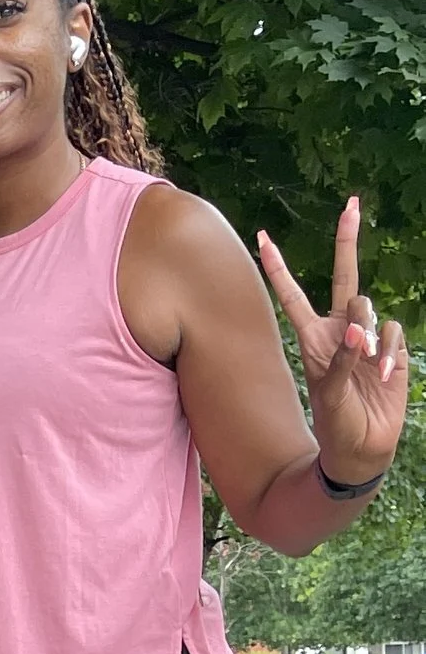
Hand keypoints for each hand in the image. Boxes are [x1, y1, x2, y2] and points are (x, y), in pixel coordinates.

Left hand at [257, 202, 410, 486]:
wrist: (362, 448)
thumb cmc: (335, 423)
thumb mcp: (330, 393)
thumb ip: (342, 360)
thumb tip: (358, 330)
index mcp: (313, 337)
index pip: (292, 295)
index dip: (277, 268)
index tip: (261, 237)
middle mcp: (339, 329)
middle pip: (345, 276)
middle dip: (347, 240)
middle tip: (352, 204)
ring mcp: (367, 337)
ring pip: (370, 308)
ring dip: (369, 337)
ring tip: (369, 372)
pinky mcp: (392, 349)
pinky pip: (392, 333)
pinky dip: (387, 352)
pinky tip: (383, 376)